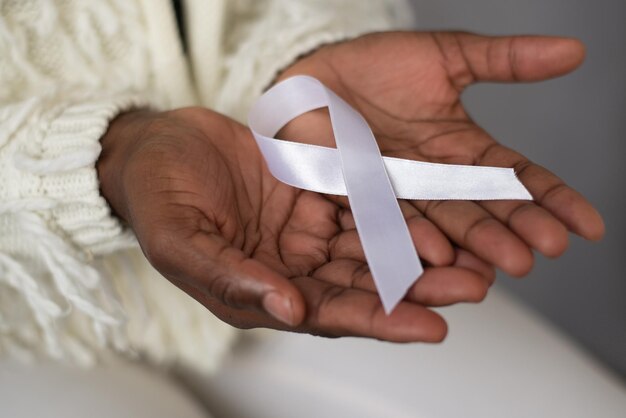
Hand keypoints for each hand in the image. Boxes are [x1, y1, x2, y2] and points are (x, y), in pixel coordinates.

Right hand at [97, 107, 494, 341]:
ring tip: (473, 254)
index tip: (429, 327)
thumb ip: (230, 277)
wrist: (158, 146)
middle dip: (420, 289)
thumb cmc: (157, 197)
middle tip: (472, 288)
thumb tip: (287, 311)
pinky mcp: (318, 191)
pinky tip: (437, 208)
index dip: (379, 322)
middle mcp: (294, 267)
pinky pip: (364, 198)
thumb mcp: (180, 240)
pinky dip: (399, 205)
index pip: (330, 315)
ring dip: (423, 250)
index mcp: (262, 292)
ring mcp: (308, 229)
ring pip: (375, 245)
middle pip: (367, 284)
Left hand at [276, 31, 603, 276]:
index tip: (589, 226)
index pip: (517, 179)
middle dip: (514, 229)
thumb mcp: (447, 56)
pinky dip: (410, 238)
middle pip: (482, 208)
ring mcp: (396, 192)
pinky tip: (435, 255)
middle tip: (546, 250)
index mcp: (463, 152)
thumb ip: (505, 60)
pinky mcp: (355, 195)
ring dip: (472, 245)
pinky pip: (385, 218)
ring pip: (440, 223)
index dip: (552, 201)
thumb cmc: (377, 66)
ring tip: (501, 265)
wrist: (316, 76)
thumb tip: (574, 50)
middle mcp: (434, 181)